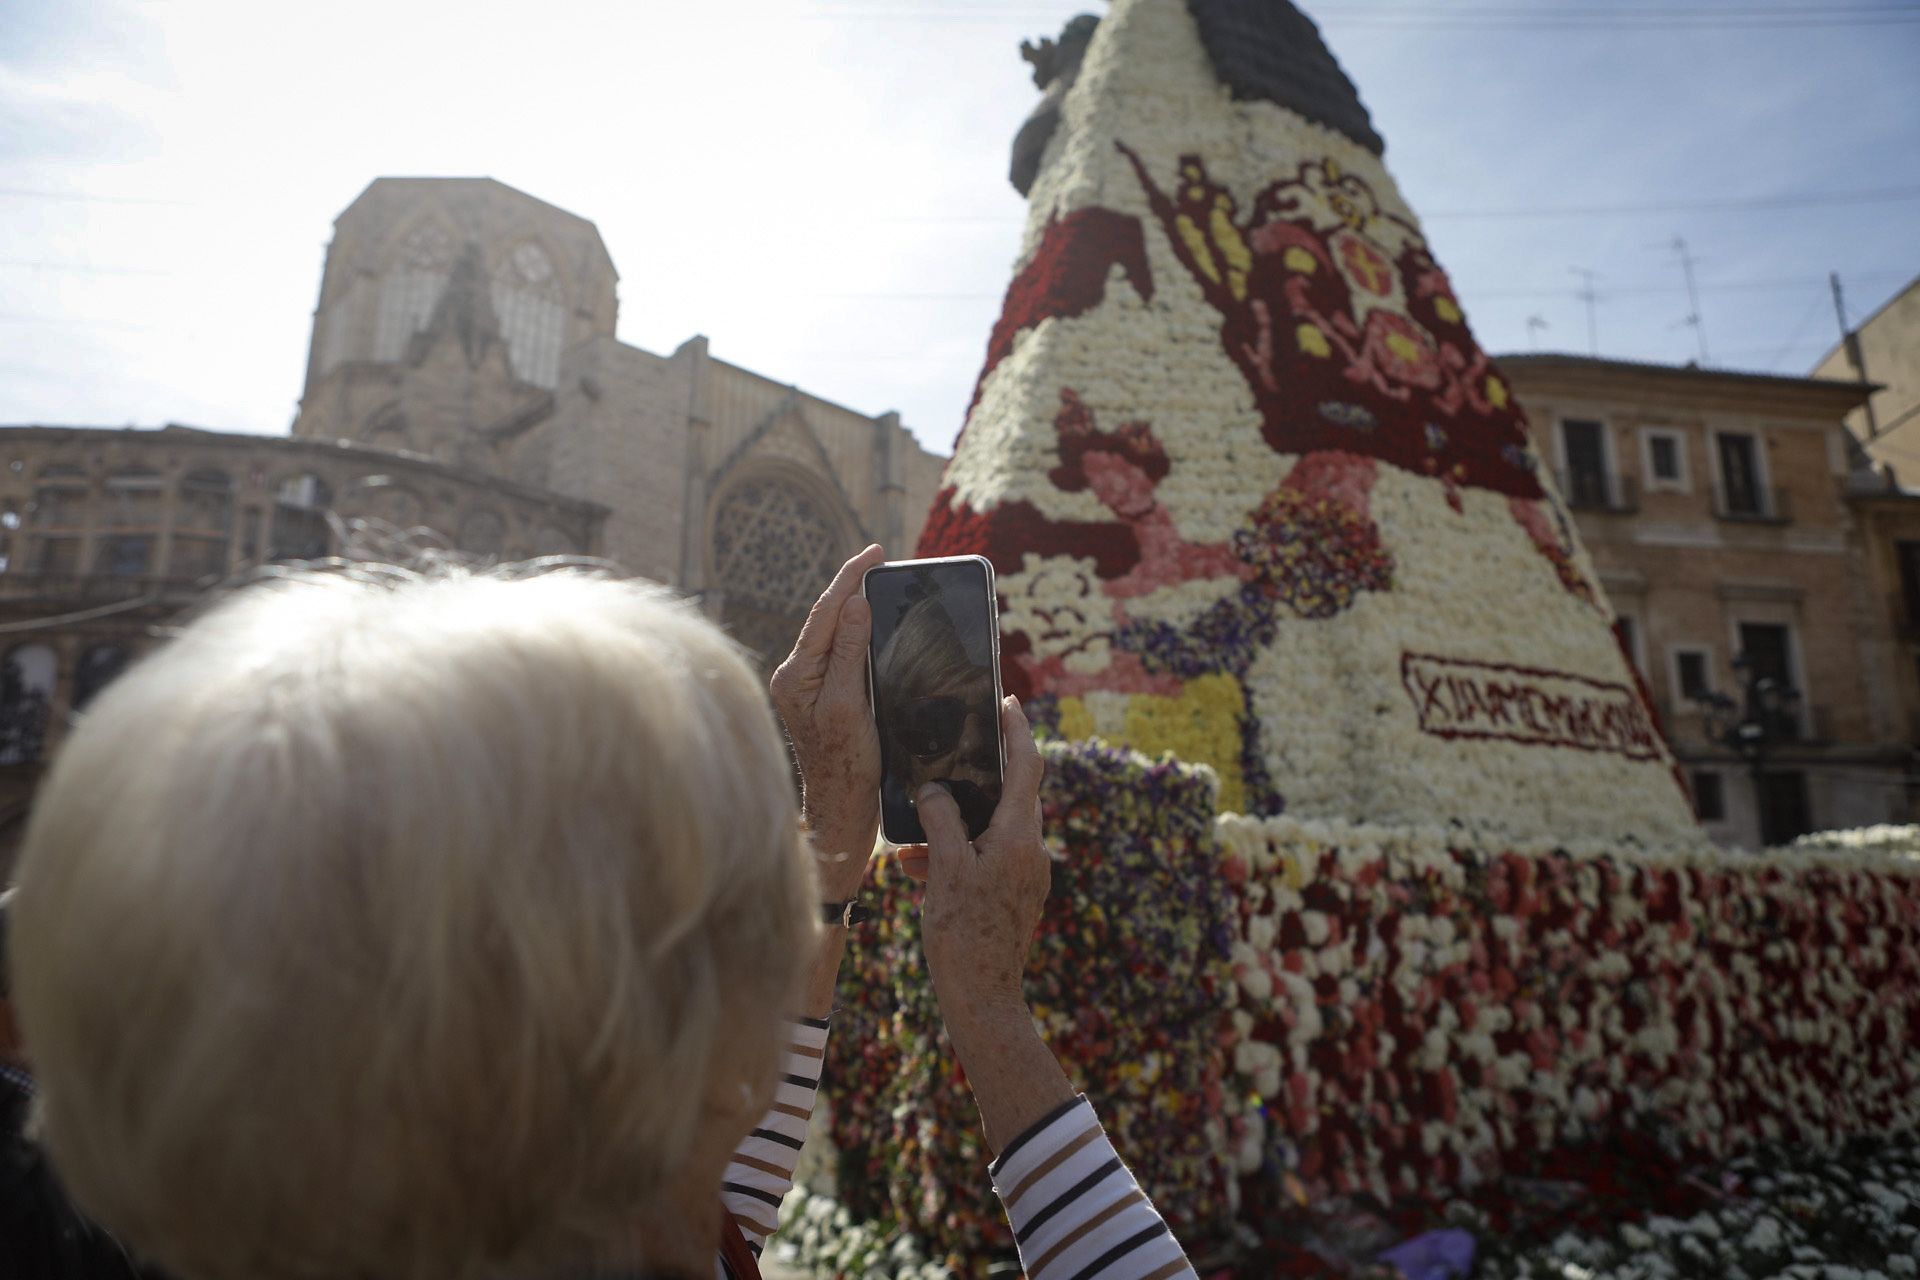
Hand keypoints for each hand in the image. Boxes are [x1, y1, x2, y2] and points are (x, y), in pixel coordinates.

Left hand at [770, 544, 886, 901]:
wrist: (841, 809)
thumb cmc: (845, 765)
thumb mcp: (850, 705)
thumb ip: (850, 653)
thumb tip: (855, 604)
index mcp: (796, 675)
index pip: (825, 612)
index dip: (850, 578)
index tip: (875, 552)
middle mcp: (796, 676)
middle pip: (826, 618)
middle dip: (851, 587)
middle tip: (880, 559)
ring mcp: (808, 687)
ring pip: (833, 634)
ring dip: (855, 607)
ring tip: (878, 581)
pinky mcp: (823, 698)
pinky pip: (840, 653)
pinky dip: (858, 633)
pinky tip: (874, 624)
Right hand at [913, 698, 1072, 1153]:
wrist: (984, 1000)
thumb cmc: (965, 935)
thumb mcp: (945, 869)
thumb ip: (940, 820)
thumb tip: (933, 788)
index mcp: (1021, 836)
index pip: (1026, 766)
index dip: (1017, 729)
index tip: (1006, 700)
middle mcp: (1030, 850)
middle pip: (1007, 795)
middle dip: (971, 780)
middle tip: (945, 758)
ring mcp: (1024, 873)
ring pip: (987, 829)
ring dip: (951, 826)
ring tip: (909, 840)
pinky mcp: (1012, 894)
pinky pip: (983, 858)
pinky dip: (953, 855)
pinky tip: (915, 868)